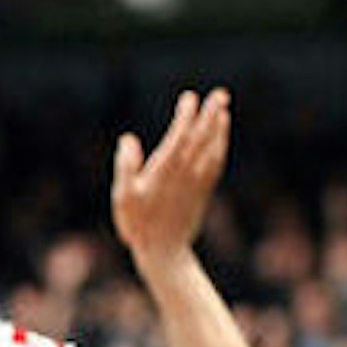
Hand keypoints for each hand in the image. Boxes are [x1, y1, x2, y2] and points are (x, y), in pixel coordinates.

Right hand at [110, 89, 232, 265]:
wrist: (165, 253)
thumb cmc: (138, 225)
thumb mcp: (122, 198)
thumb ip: (125, 167)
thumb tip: (128, 139)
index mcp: (165, 172)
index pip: (179, 137)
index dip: (186, 117)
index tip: (190, 98)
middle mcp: (185, 174)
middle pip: (202, 138)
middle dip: (211, 115)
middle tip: (221, 93)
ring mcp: (197, 183)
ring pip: (212, 149)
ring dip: (219, 127)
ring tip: (223, 108)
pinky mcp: (203, 191)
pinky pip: (216, 162)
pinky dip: (220, 145)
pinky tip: (221, 135)